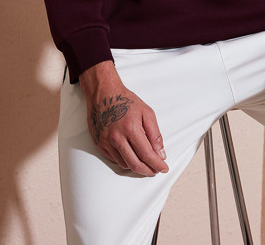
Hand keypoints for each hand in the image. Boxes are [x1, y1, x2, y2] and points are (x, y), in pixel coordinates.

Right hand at [79, 60, 168, 175]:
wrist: (104, 93)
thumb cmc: (126, 101)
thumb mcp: (147, 112)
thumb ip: (155, 134)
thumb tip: (161, 153)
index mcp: (131, 128)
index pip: (147, 154)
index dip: (157, 164)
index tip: (164, 168)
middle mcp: (117, 138)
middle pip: (135, 164)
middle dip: (148, 171)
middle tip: (156, 170)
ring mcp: (107, 142)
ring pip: (125, 164)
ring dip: (137, 168)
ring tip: (146, 164)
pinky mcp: (100, 144)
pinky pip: (115, 160)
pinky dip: (125, 162)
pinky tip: (132, 157)